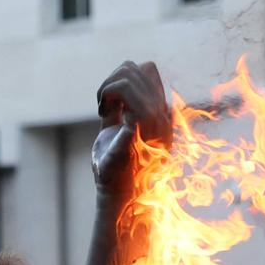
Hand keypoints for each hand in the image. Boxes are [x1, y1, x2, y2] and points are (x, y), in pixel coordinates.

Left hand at [91, 61, 170, 193]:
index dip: (126, 76)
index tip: (112, 101)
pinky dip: (108, 94)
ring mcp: (155, 119)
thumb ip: (119, 112)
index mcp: (159, 114)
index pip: (149, 70)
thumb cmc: (114, 171)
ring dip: (108, 86)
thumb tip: (115, 90)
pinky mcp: (140, 125)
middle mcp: (162, 114)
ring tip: (102, 109)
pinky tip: (102, 112)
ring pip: (130, 76)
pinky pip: (126, 91)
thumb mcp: (117, 134)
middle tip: (103, 105)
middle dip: (113, 79)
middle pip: (139, 67)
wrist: (117, 197)